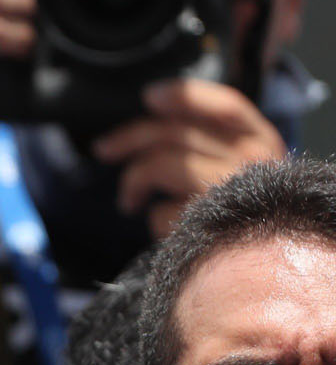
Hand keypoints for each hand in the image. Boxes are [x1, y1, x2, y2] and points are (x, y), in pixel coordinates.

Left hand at [97, 78, 287, 236]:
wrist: (257, 269)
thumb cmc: (238, 214)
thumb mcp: (231, 165)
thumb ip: (203, 138)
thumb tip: (152, 103)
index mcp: (261, 140)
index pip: (227, 105)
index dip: (185, 96)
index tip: (150, 95)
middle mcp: (253, 160)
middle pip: (178, 132)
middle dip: (130, 137)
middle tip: (104, 149)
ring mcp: (232, 191)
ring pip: (161, 163)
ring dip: (133, 181)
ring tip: (129, 201)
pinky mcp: (210, 222)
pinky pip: (160, 210)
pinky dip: (152, 218)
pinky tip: (161, 226)